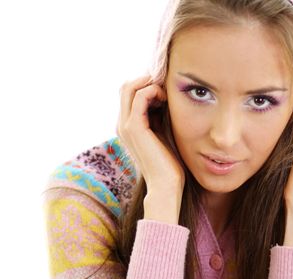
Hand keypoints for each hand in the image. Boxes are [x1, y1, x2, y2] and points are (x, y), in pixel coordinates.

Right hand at [116, 74, 184, 194]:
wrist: (166, 185)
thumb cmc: (170, 163)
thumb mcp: (164, 133)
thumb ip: (161, 116)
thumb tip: (169, 96)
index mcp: (128, 126)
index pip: (129, 93)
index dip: (146, 84)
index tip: (165, 87)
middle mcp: (122, 124)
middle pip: (126, 86)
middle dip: (146, 79)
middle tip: (165, 84)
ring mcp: (125, 125)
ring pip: (129, 87)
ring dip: (150, 84)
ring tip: (166, 93)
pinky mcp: (134, 127)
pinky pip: (139, 96)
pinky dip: (153, 90)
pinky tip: (166, 99)